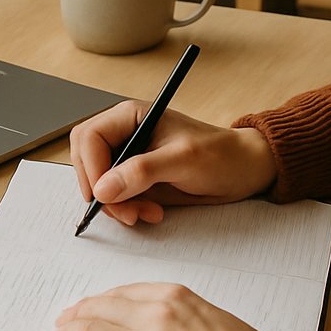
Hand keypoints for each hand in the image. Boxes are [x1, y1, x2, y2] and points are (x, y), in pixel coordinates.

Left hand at [50, 283, 283, 330]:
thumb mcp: (211, 316)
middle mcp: (152, 318)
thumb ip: (175, 312)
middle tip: (63, 322)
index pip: (120, 294)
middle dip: (76, 316)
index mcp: (173, 297)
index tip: (88, 307)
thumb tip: (145, 319)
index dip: (98, 302)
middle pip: (98, 312)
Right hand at [69, 102, 276, 225]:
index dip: (91, 168)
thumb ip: (141, 171)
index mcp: (131, 116)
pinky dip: (126, 210)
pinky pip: (114, 197)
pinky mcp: (136, 180)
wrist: (244, 171)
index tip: (104, 195)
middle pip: (86, 160)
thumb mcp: (183, 160)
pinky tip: (151, 212)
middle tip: (125, 211)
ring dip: (117, 205)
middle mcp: (125, 135)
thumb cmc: (221, 155)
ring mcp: (129, 158)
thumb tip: (103, 189)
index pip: (89, 138)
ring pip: (98, 184)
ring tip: (146, 214)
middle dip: (101, 190)